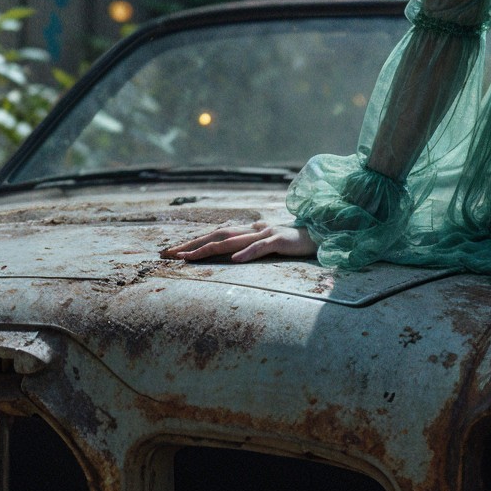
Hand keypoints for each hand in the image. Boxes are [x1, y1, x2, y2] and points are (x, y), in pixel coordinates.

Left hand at [162, 221, 317, 262]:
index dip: (192, 243)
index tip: (171, 252)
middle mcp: (252, 229)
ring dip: (207, 249)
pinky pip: (261, 247)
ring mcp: (265, 233)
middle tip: (167, 254)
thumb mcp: (270, 243)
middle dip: (189, 245)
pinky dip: (247, 252)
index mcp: (248, 231)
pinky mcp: (280, 240)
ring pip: (231, 240)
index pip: (215, 236)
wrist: (323, 235)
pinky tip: (234, 260)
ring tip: (188, 258)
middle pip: (215, 236)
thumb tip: (242, 244)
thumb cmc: (296, 242)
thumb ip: (255, 242)